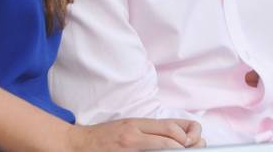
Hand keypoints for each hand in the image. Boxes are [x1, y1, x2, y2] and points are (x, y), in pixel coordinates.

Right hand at [68, 118, 203, 151]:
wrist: (77, 145)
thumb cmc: (101, 138)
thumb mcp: (124, 127)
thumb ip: (145, 130)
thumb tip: (170, 137)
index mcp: (135, 123)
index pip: (167, 126)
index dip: (184, 133)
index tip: (191, 141)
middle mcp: (134, 134)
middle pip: (169, 138)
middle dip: (186, 146)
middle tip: (194, 149)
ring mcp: (130, 147)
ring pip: (162, 148)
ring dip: (176, 151)